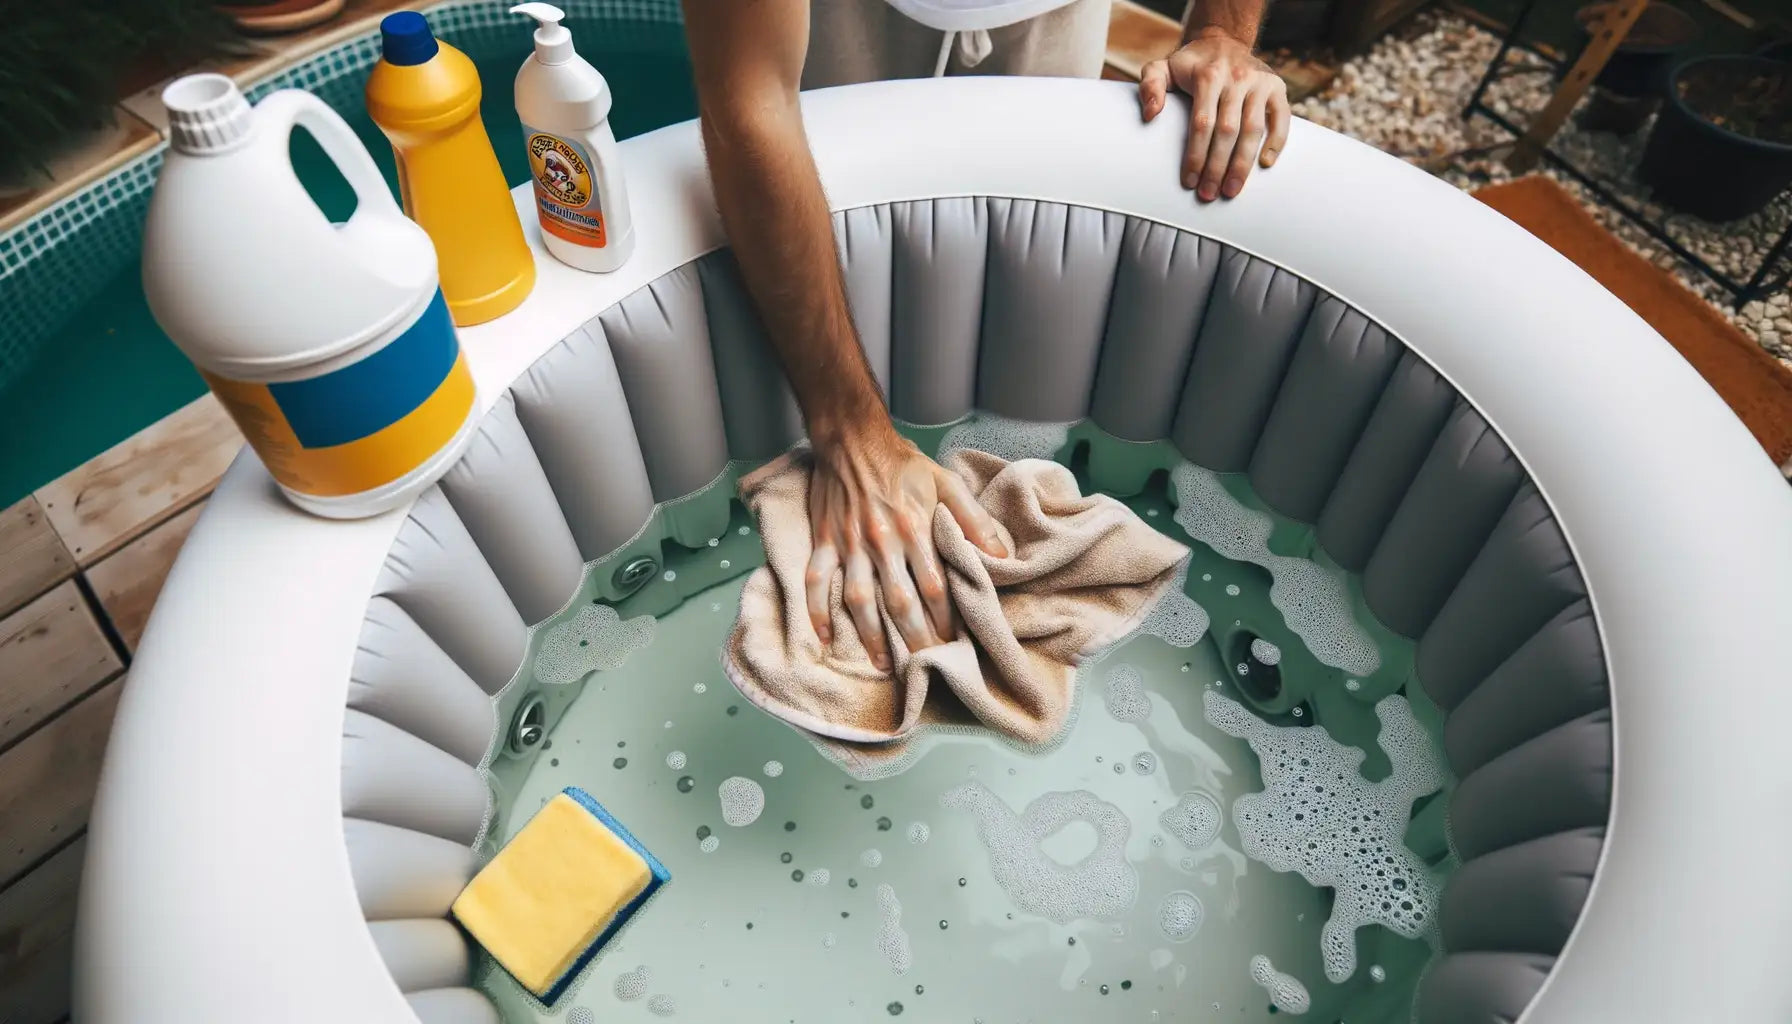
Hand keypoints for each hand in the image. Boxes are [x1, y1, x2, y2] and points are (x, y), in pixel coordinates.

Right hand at [805, 422, 1007, 668]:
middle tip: (926, 665)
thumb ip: (974, 521)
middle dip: (915, 638)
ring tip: (884, 664)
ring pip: (859, 599)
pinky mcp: (825, 541)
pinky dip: (817, 611)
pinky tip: (826, 638)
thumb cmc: (903, 464)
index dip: (946, 619)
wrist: (853, 440)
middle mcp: (882, 541)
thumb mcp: (947, 484)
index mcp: (915, 529)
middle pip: (900, 602)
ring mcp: (850, 544)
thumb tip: (1001, 556)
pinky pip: (817, 581)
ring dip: (871, 636)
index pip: (935, 586)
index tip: (955, 642)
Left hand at [1139, 28, 1290, 201]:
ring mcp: (1260, 82)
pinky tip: (1264, 165)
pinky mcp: (1277, 88)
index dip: (1195, 156)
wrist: (1224, 41)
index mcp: (1209, 75)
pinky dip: (1276, 142)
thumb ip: (1150, 86)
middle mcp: (1237, 77)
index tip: (1189, 182)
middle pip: (1228, 131)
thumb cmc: (1191, 65)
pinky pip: (1282, 118)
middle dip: (1217, 167)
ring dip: (1242, 164)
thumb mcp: (1163, 68)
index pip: (1202, 123)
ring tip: (1231, 190)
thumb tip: (1150, 114)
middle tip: (1208, 194)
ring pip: (1253, 129)